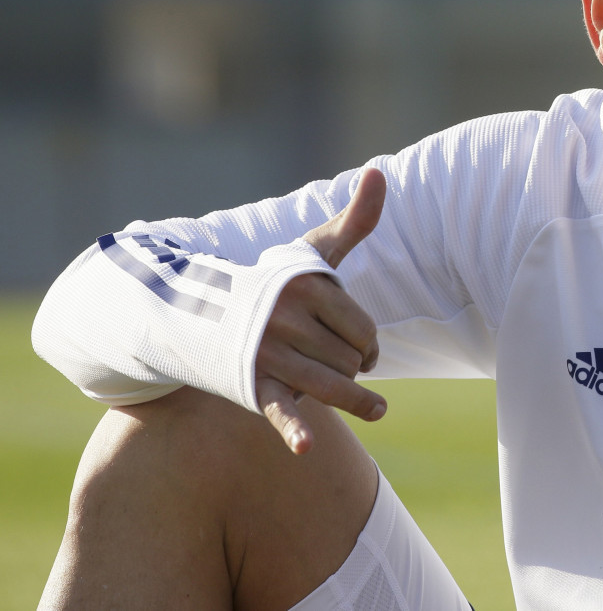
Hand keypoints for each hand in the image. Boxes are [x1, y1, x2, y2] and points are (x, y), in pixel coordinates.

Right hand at [256, 168, 388, 454]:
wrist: (206, 313)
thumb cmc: (276, 281)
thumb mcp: (314, 251)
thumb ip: (355, 219)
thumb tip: (379, 171)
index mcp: (307, 288)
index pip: (365, 330)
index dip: (370, 342)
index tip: (360, 345)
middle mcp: (287, 319)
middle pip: (350, 360)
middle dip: (355, 366)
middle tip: (344, 364)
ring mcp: (269, 353)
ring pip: (331, 386)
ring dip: (355, 401)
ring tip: (377, 410)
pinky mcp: (252, 384)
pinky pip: (278, 409)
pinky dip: (294, 429)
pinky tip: (306, 447)